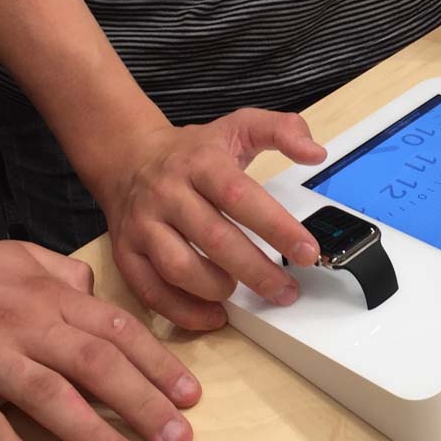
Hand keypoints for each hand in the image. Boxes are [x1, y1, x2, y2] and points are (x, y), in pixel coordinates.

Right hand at [0, 240, 200, 440]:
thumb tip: (96, 294)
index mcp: (45, 295)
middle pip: (95, 363)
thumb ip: (59, 275)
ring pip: (49, 395)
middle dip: (143, 402)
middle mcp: (22, 323)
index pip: (115, 330)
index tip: (190, 396)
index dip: (157, 363)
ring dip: (92, 434)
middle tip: (177, 438)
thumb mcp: (14, 258)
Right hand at [102, 108, 328, 329]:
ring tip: (245, 294)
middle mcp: (168, 193)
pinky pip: (151, 290)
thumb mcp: (238, 126)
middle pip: (215, 239)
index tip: (306, 252)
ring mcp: (143, 224)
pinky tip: (213, 315)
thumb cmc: (192, 152)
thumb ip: (282, 130)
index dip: (276, 227)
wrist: (128, 157)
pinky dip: (184, 311)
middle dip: (257, 271)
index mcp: (201, 163)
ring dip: (218, 289)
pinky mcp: (125, 251)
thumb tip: (315, 152)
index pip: (240, 196)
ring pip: (180, 268)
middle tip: (287, 290)